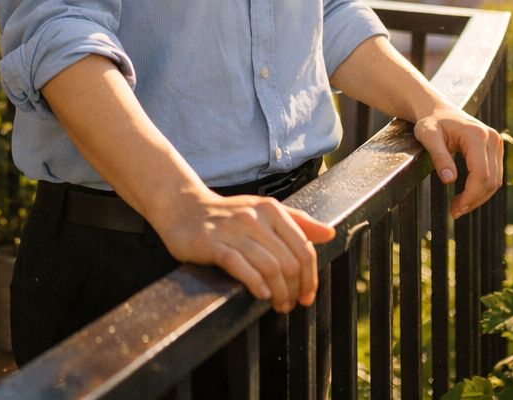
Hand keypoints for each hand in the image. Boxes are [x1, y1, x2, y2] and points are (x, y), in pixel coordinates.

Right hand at [155, 189, 336, 313]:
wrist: (183, 208)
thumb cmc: (227, 215)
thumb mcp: (264, 212)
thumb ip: (298, 222)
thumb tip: (329, 234)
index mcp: (271, 210)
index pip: (303, 248)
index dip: (310, 278)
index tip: (307, 295)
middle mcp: (254, 217)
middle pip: (289, 262)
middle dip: (294, 290)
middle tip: (290, 305)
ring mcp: (232, 229)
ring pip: (269, 267)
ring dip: (278, 293)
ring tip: (277, 305)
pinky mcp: (212, 243)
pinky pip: (241, 266)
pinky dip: (255, 284)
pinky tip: (261, 295)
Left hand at [411, 103, 503, 217]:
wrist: (437, 109)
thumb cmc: (430, 122)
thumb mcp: (427, 136)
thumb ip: (439, 156)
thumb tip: (450, 180)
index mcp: (477, 135)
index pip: (481, 174)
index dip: (471, 195)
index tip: (456, 208)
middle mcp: (492, 138)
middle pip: (491, 180)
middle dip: (473, 200)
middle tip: (454, 212)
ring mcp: (497, 143)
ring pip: (495, 181)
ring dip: (479, 198)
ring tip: (458, 207)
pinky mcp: (496, 149)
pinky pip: (494, 175)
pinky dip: (482, 189)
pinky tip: (467, 196)